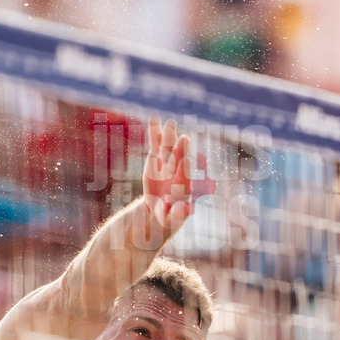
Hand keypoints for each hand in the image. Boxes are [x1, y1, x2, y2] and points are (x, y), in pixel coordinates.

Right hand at [142, 117, 192, 232]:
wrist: (159, 210)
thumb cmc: (169, 218)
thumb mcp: (171, 220)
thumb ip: (177, 215)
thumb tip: (185, 210)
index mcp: (183, 186)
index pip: (184, 177)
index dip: (184, 169)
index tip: (185, 161)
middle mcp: (177, 172)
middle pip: (178, 160)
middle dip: (181, 150)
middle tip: (185, 139)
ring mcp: (166, 164)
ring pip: (167, 148)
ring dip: (168, 136)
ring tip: (170, 122)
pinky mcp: (155, 159)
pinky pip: (154, 144)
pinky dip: (154, 132)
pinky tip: (153, 119)